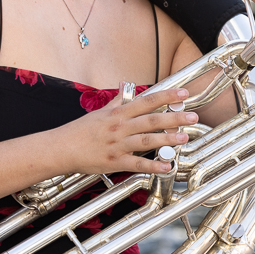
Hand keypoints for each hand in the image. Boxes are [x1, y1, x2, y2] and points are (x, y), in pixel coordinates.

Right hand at [62, 88, 198, 175]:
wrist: (61, 148)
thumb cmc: (80, 131)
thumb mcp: (99, 112)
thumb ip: (116, 100)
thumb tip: (126, 87)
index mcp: (118, 113)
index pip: (147, 101)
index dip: (166, 96)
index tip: (183, 93)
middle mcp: (120, 127)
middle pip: (151, 120)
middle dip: (174, 118)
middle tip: (193, 117)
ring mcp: (117, 145)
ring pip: (147, 140)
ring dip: (167, 139)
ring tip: (185, 138)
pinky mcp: (114, 161)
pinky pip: (136, 164)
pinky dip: (152, 166)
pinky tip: (167, 167)